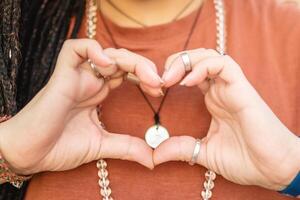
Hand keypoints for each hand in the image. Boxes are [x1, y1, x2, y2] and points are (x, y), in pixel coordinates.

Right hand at [0, 39, 162, 174]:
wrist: (29, 155)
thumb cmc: (59, 147)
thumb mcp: (101, 146)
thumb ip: (127, 147)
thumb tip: (153, 159)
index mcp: (98, 93)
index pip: (127, 73)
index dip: (146, 77)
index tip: (160, 91)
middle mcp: (90, 81)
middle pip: (121, 60)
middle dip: (144, 67)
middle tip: (159, 83)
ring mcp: (76, 77)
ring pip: (105, 51)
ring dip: (129, 59)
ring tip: (145, 76)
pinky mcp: (61, 75)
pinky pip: (74, 48)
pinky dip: (93, 50)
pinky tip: (108, 65)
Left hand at [154, 48, 299, 189]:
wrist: (274, 169)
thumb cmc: (245, 160)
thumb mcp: (204, 152)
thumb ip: (181, 148)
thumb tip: (155, 154)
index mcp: (213, 100)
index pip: (190, 74)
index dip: (172, 74)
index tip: (156, 89)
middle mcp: (221, 90)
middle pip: (197, 59)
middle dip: (175, 62)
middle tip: (160, 79)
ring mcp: (231, 87)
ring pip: (208, 55)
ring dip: (186, 61)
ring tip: (170, 78)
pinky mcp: (242, 88)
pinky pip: (223, 64)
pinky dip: (203, 67)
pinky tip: (188, 82)